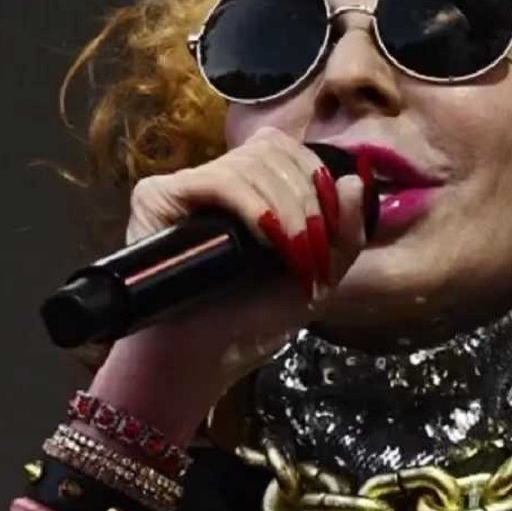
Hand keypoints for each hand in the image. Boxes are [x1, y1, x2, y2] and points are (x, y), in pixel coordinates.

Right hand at [85, 127, 371, 444]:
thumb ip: (345, 233)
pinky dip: (252, 205)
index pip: (288, 150)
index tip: (330, 227)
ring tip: (292, 252)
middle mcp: (217, 180)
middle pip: (271, 149)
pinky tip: (266, 236)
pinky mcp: (157, 197)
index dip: (316, 177)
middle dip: (305, 196)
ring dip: (285, 207)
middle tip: (311, 247)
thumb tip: (354, 180)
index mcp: (253, 190)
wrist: (205, 361)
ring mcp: (185, 186)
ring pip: (249, 163)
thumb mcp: (317, 276)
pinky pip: (216, 181)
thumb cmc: (253, 321)